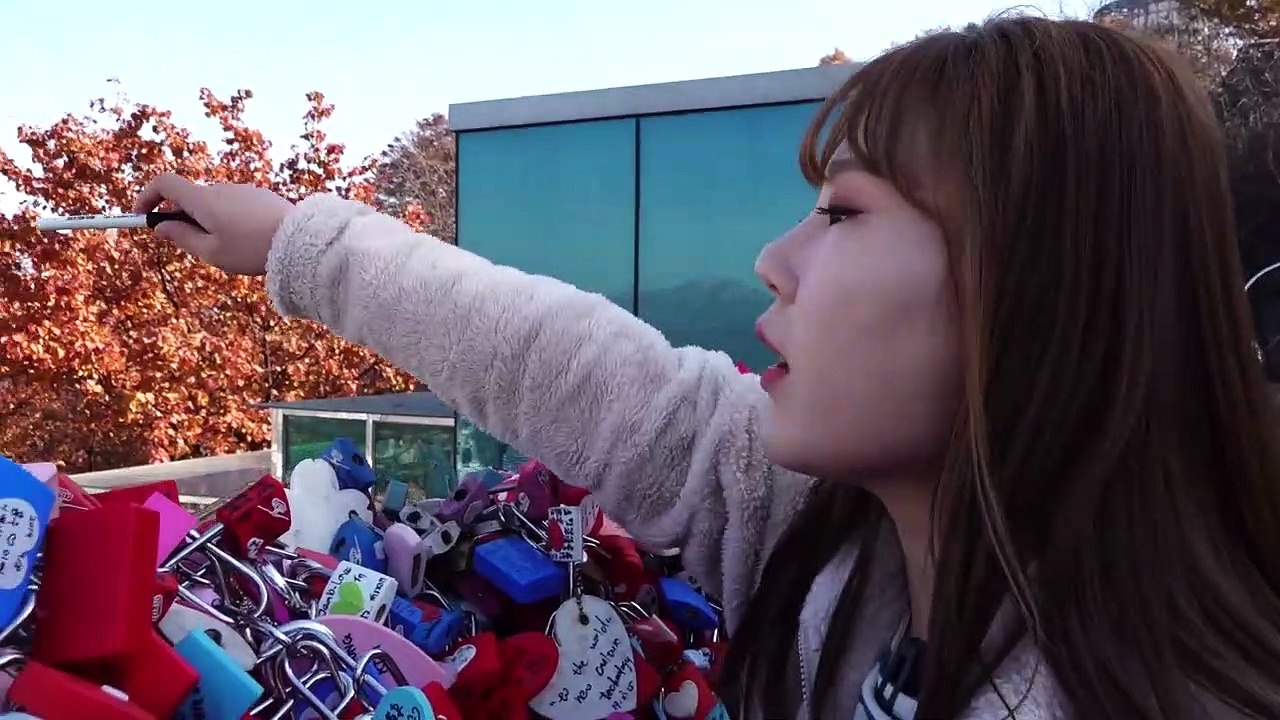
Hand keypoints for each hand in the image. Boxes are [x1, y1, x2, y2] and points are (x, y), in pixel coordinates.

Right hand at [133, 174, 294, 275]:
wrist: (299, 241)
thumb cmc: (252, 250)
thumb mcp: (211, 252)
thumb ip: (181, 237)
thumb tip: (160, 227)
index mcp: (203, 199)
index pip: (164, 182)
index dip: (147, 196)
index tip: (142, 216)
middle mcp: (221, 188)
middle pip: (191, 197)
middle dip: (184, 219)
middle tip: (196, 247)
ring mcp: (242, 190)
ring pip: (214, 204)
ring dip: (210, 222)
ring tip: (232, 250)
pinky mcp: (261, 196)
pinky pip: (235, 206)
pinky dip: (230, 220)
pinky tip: (250, 241)